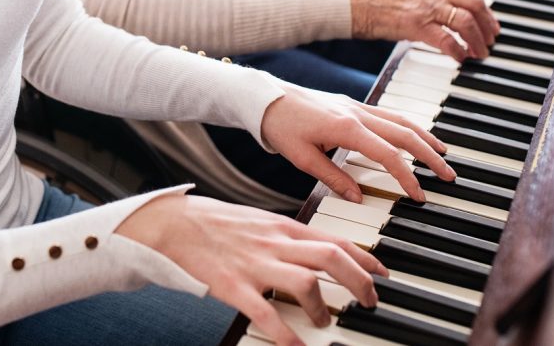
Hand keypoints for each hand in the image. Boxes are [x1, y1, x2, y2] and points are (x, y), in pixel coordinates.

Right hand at [116, 194, 387, 345]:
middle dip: (360, 280)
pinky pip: (266, 312)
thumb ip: (286, 235)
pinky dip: (285, 332)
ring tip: (326, 321)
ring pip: (307, 281)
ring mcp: (255, 264)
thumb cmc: (214, 224)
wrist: (171, 225)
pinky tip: (296, 345)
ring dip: (325, 306)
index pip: (335, 238)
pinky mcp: (233, 286)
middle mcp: (274, 243)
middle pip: (332, 256)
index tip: (382, 272)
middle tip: (369, 300)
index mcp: (282, 226)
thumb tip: (315, 248)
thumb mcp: (258, 220)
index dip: (366, 257)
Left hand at [260, 84, 456, 203]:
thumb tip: (359, 198)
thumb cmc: (280, 125)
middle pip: (405, 134)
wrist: (264, 97)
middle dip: (430, 156)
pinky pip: (388, 114)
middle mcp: (357, 113)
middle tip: (448, 175)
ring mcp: (356, 106)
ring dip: (424, 136)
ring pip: (401, 120)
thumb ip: (334, 178)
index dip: (407, 177)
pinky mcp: (351, 104)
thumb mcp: (302, 158)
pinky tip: (414, 134)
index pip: (388, 155)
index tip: (419, 195)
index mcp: (347, 128)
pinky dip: (407, 125)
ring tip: (442, 153)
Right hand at [350, 0, 498, 59]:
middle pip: (475, 5)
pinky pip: (446, 39)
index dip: (486, 13)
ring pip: (466, 22)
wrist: (353, 1)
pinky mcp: (415, 25)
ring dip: (477, 41)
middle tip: (491, 41)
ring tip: (479, 54)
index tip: (490, 26)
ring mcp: (425, 8)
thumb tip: (447, 11)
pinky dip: (458, 51)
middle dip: (488, 26)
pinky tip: (460, 58)